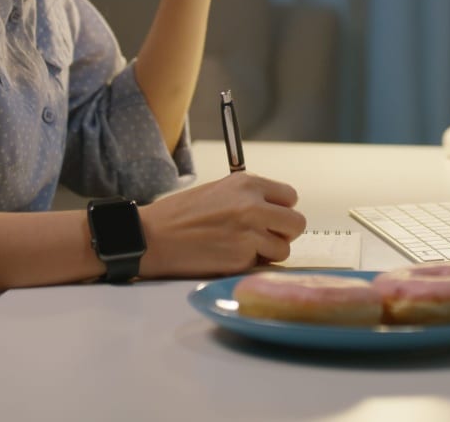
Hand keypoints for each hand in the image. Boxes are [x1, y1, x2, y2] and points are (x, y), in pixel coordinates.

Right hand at [138, 172, 306, 277]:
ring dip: (268, 253)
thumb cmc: (180, 214)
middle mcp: (253, 206)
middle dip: (283, 233)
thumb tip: (274, 211)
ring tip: (242, 249)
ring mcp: (249, 234)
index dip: (281, 210)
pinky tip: (227, 257)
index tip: (270, 217)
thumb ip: (249, 197)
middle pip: (297, 223)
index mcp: (247, 184)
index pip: (290, 197)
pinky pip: (261, 266)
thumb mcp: (219, 191)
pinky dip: (249, 265)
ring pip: (283, 249)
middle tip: (264, 237)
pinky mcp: (241, 259)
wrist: (152, 236)